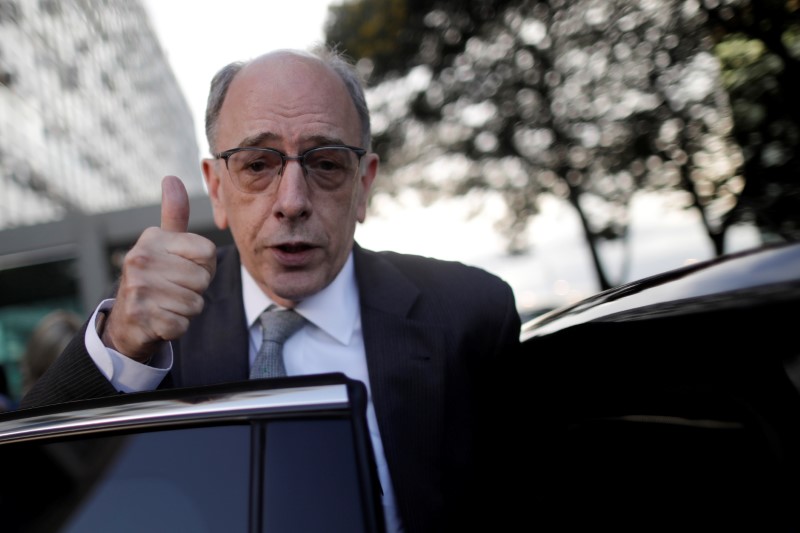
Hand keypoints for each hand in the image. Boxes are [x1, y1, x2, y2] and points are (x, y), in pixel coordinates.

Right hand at [102, 176, 216, 361]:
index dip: (205, 265)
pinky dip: (177, 326)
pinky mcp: (140, 316)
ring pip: (195, 303)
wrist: (126, 320)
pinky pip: (182, 324)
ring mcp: (138, 287)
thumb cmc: (156, 277)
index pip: (208, 251)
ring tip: (166, 304)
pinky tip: (160, 319)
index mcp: (153, 239)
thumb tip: (171, 178)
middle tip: (174, 290)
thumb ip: (174, 214)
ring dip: (186, 309)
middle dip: (195, 290)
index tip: (184, 268)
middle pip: (203, 279)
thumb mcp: (163, 243)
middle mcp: (141, 259)